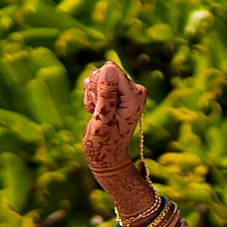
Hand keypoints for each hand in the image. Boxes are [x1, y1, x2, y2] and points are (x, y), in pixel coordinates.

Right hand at [81, 61, 147, 177]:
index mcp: (135, 95)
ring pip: (96, 77)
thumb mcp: (103, 121)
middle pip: (104, 71)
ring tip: (98, 115)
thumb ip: (106, 95)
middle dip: (95, 91)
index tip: (101, 108)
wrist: (107, 157)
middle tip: (99, 113)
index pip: (112, 71)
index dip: (99, 87)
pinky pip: (93, 84)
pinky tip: (96, 113)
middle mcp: (133, 90)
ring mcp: (124, 91)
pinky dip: (90, 99)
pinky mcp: (114, 93)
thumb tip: (108, 69)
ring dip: (92, 96)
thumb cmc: (105, 144)